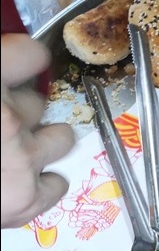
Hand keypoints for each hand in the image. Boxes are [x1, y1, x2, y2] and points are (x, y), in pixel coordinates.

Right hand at [1, 35, 74, 227]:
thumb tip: (3, 64)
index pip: (32, 53)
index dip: (22, 59)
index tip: (14, 68)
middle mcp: (7, 116)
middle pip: (37, 101)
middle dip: (17, 110)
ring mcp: (22, 158)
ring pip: (61, 138)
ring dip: (41, 143)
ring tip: (12, 153)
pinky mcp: (28, 197)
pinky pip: (58, 183)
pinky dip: (40, 184)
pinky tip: (16, 182)